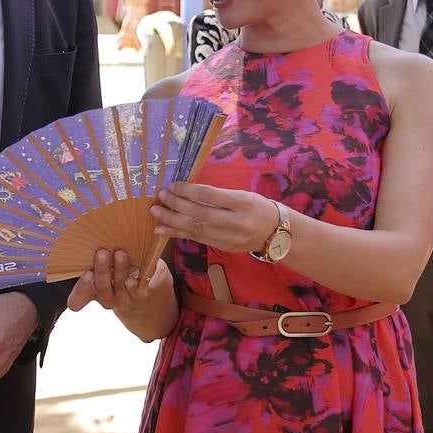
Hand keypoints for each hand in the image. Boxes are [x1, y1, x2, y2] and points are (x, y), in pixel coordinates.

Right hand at [67, 249, 171, 313]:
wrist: (144, 283)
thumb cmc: (115, 264)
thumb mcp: (102, 258)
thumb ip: (94, 251)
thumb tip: (92, 228)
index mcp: (90, 288)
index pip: (78, 298)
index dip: (82, 288)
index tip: (87, 273)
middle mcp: (106, 296)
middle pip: (102, 288)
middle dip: (102, 270)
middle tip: (102, 253)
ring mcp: (124, 298)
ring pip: (120, 287)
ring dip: (120, 271)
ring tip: (121, 254)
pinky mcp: (141, 294)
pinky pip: (139, 291)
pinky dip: (135, 284)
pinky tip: (134, 276)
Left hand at [151, 182, 277, 252]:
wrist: (276, 232)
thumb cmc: (256, 207)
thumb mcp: (242, 194)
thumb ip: (217, 194)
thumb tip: (185, 189)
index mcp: (243, 203)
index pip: (210, 195)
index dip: (188, 190)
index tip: (172, 185)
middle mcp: (237, 222)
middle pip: (200, 214)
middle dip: (176, 205)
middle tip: (161, 196)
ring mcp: (230, 238)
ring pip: (196, 229)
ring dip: (172, 220)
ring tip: (156, 212)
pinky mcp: (224, 247)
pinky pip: (197, 239)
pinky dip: (177, 234)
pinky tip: (162, 230)